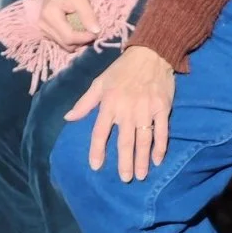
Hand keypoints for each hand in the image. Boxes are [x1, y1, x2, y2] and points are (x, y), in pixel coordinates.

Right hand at [39, 0, 98, 48]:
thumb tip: (96, 31)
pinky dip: (72, 39)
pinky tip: (78, 30)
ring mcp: (43, 29)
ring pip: (64, 45)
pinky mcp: (46, 31)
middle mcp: (43, 25)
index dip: (84, 38)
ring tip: (86, 29)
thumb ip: (88, 15)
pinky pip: (61, 41)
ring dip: (77, 41)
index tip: (96, 32)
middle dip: (82, 41)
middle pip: (66, 44)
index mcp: (50, 16)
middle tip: (93, 31)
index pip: (69, 37)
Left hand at [64, 46, 175, 179]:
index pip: (100, 132)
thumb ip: (85, 102)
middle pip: (124, 141)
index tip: (96, 166)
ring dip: (142, 160)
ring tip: (141, 175)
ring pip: (143, 140)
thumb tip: (68, 118)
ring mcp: (146, 109)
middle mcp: (127, 109)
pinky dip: (160, 147)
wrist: (151, 53)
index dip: (97, 150)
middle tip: (125, 178)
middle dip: (125, 162)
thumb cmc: (122, 69)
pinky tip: (158, 160)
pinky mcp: (162, 108)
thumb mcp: (99, 82)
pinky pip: (162, 132)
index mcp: (109, 103)